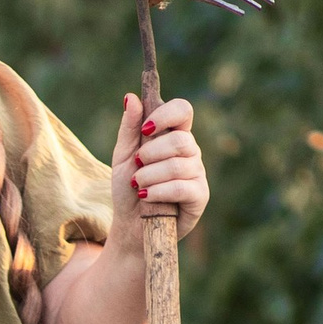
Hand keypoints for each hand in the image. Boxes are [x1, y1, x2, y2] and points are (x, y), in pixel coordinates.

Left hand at [109, 92, 207, 235]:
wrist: (130, 227)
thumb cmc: (129, 190)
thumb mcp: (123, 157)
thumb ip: (129, 128)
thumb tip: (130, 97)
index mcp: (174, 136)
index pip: (183, 110)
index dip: (166, 115)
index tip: (145, 129)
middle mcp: (190, 152)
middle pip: (180, 139)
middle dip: (151, 153)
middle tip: (137, 165)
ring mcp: (197, 174)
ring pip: (178, 165)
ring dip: (149, 176)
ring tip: (138, 186)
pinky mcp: (199, 197)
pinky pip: (182, 187)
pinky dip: (158, 191)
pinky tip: (147, 197)